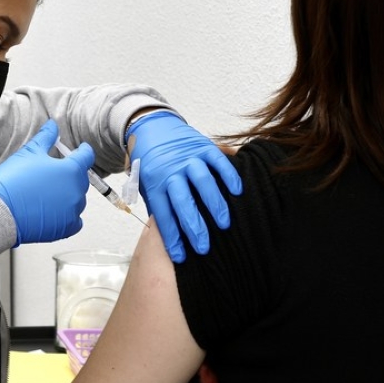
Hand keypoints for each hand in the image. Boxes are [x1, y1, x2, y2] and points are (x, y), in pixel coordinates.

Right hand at [0, 120, 94, 244]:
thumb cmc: (13, 181)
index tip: (81, 150)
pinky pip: (75, 220)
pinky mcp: (66, 228)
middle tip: (52, 174)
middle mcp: (76, 191)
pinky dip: (68, 216)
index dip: (83, 151)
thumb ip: (46, 138)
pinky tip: (54, 211)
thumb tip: (53, 125)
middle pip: (81, 179)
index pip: (86, 156)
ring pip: (77, 199)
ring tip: (46, 194)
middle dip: (70, 174)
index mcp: (71, 170)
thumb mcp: (29, 153)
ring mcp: (73, 211)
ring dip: (67, 195)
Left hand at [127, 111, 242, 261]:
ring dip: (214, 204)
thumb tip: (169, 233)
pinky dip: (229, 175)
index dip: (171, 237)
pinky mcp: (203, 145)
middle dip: (194, 227)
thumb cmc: (149, 162)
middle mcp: (171, 170)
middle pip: (183, 201)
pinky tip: (237, 191)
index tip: (181, 256)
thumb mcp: (146, 184)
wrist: (150, 126)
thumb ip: (158, 204)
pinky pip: (218, 161)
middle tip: (204, 247)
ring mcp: (188, 157)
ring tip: (224, 224)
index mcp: (154, 182)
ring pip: (202, 182)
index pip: (163, 214)